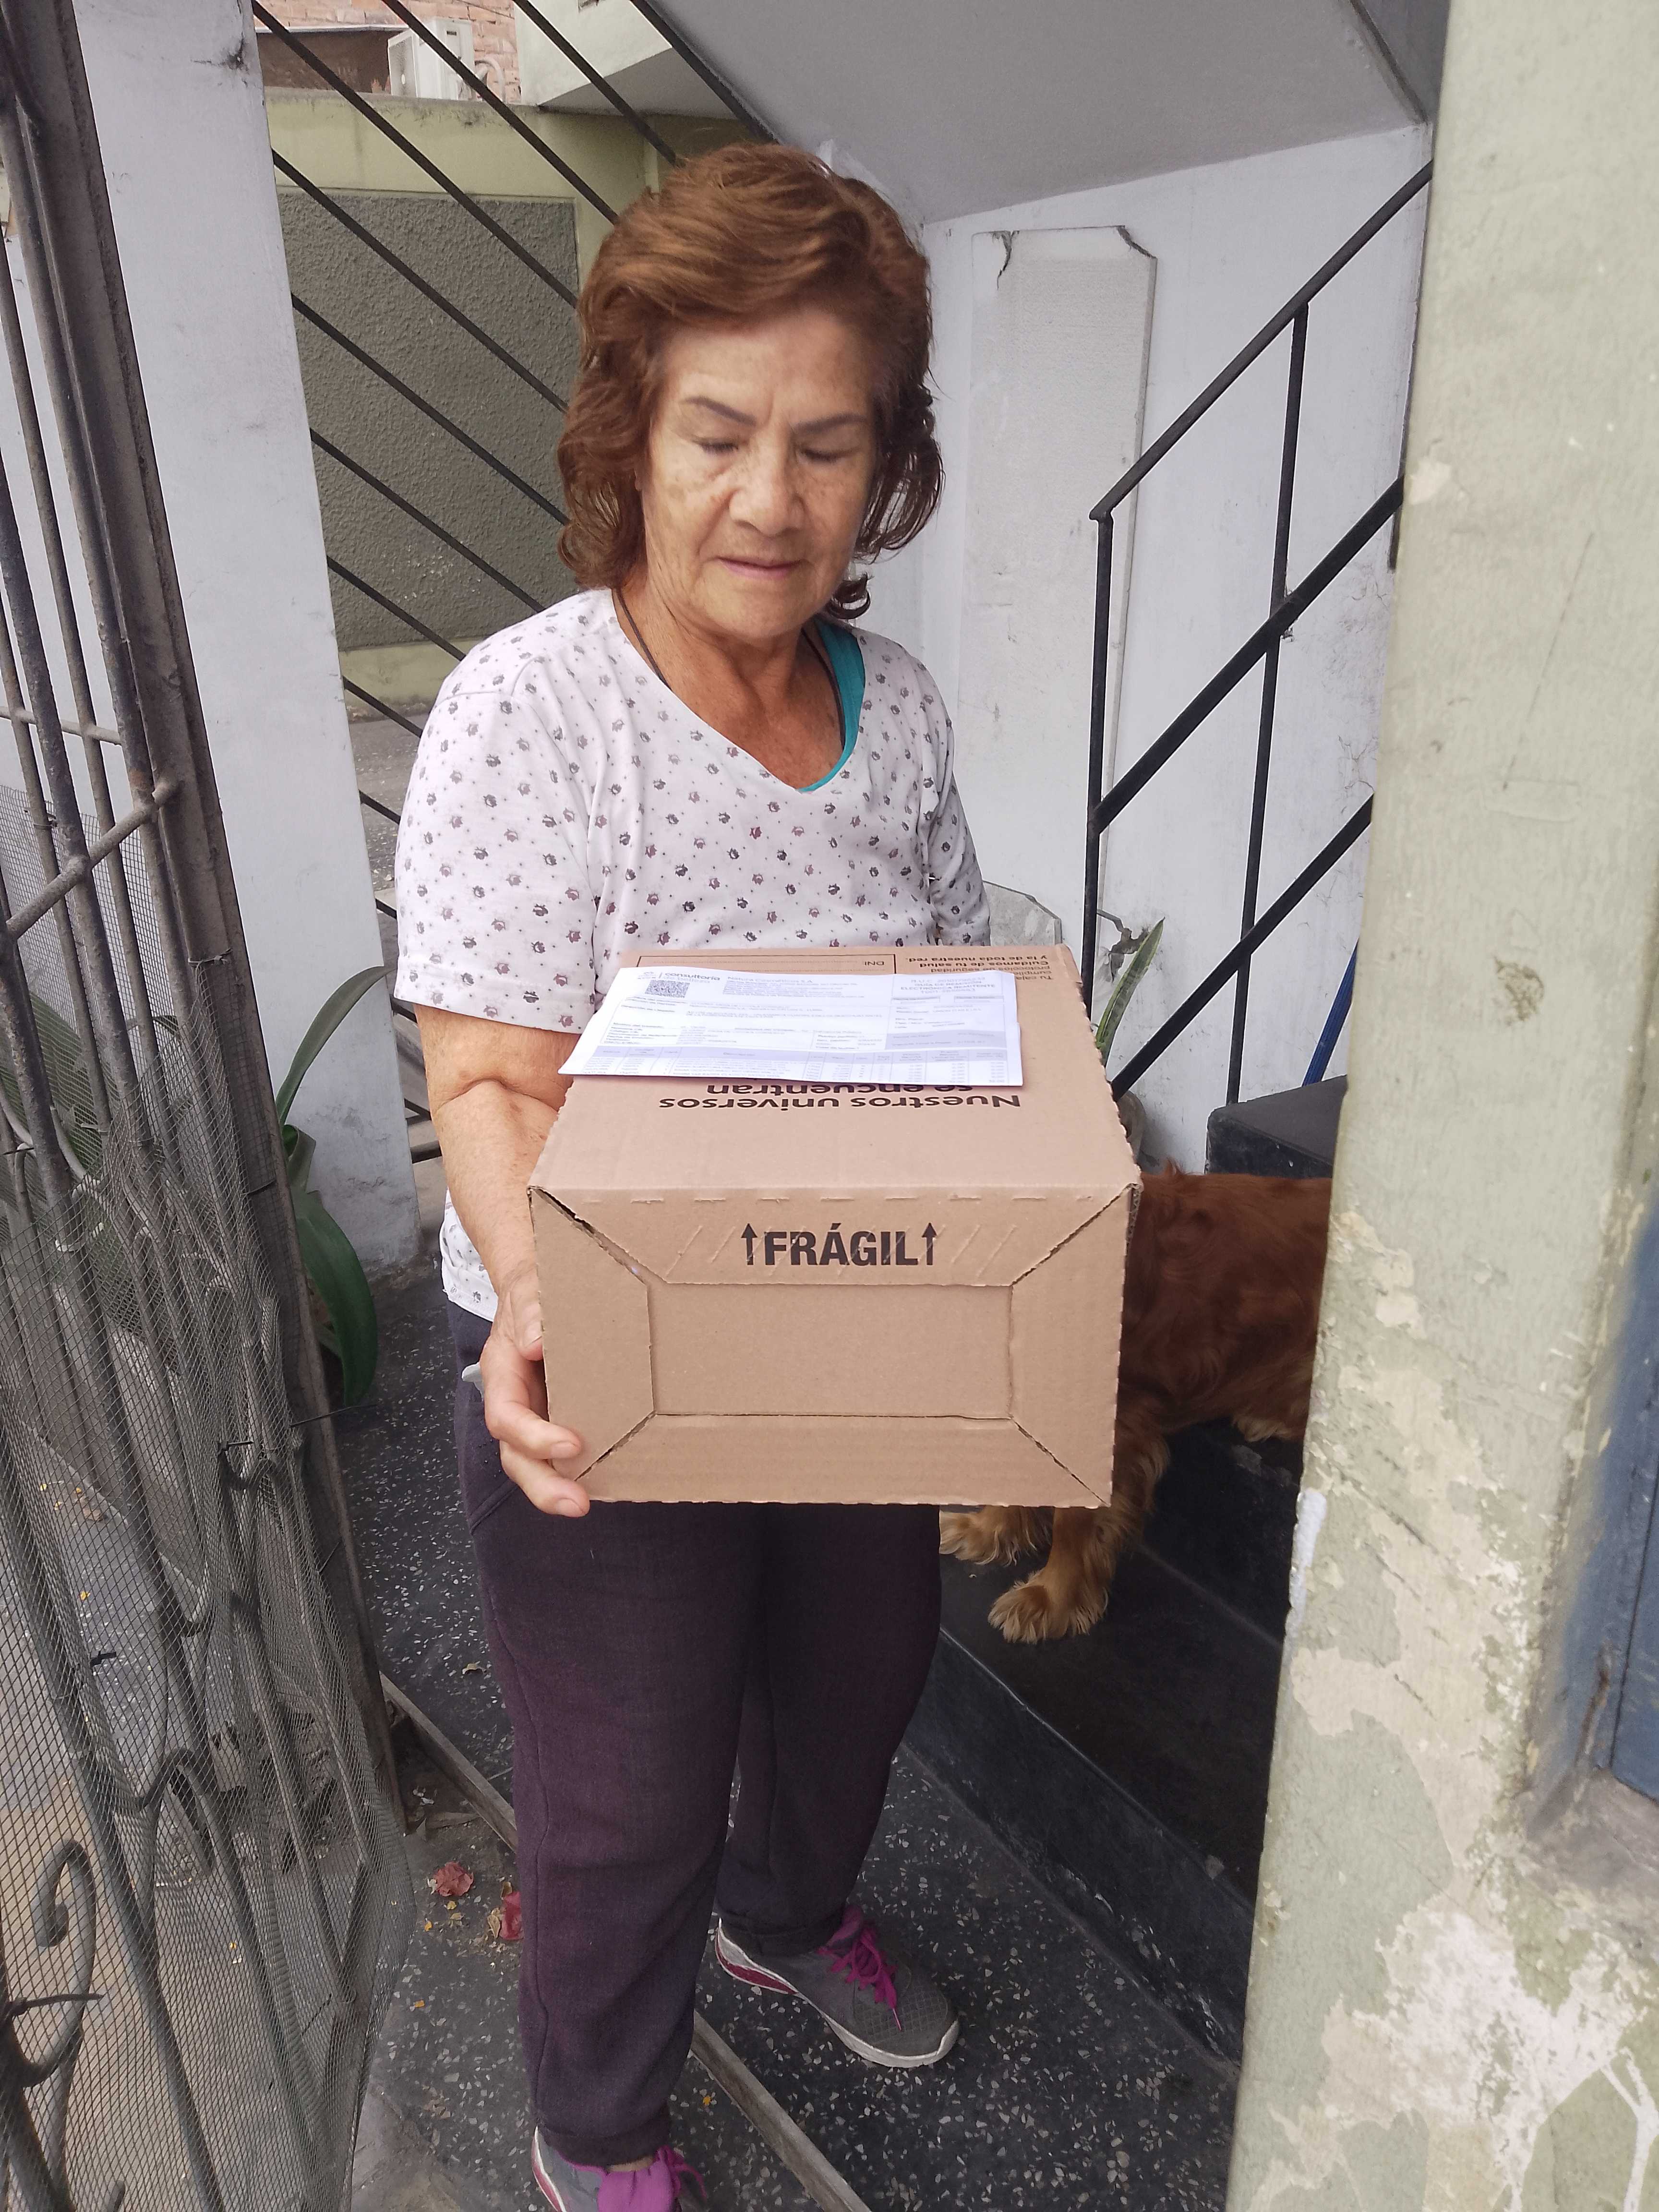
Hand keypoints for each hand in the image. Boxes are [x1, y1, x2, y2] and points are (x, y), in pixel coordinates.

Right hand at [479, 1271, 589, 1516]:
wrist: (541, 1290)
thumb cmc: (534, 1291)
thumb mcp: (529, 1290)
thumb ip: (531, 1310)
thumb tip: (534, 1341)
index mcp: (502, 1375)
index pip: (506, 1417)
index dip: (533, 1436)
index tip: (571, 1444)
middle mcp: (516, 1403)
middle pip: (516, 1456)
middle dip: (542, 1485)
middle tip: (575, 1504)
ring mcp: (537, 1416)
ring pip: (536, 1464)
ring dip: (559, 1488)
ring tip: (586, 1504)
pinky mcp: (562, 1420)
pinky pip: (564, 1454)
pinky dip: (581, 1472)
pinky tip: (609, 1482)